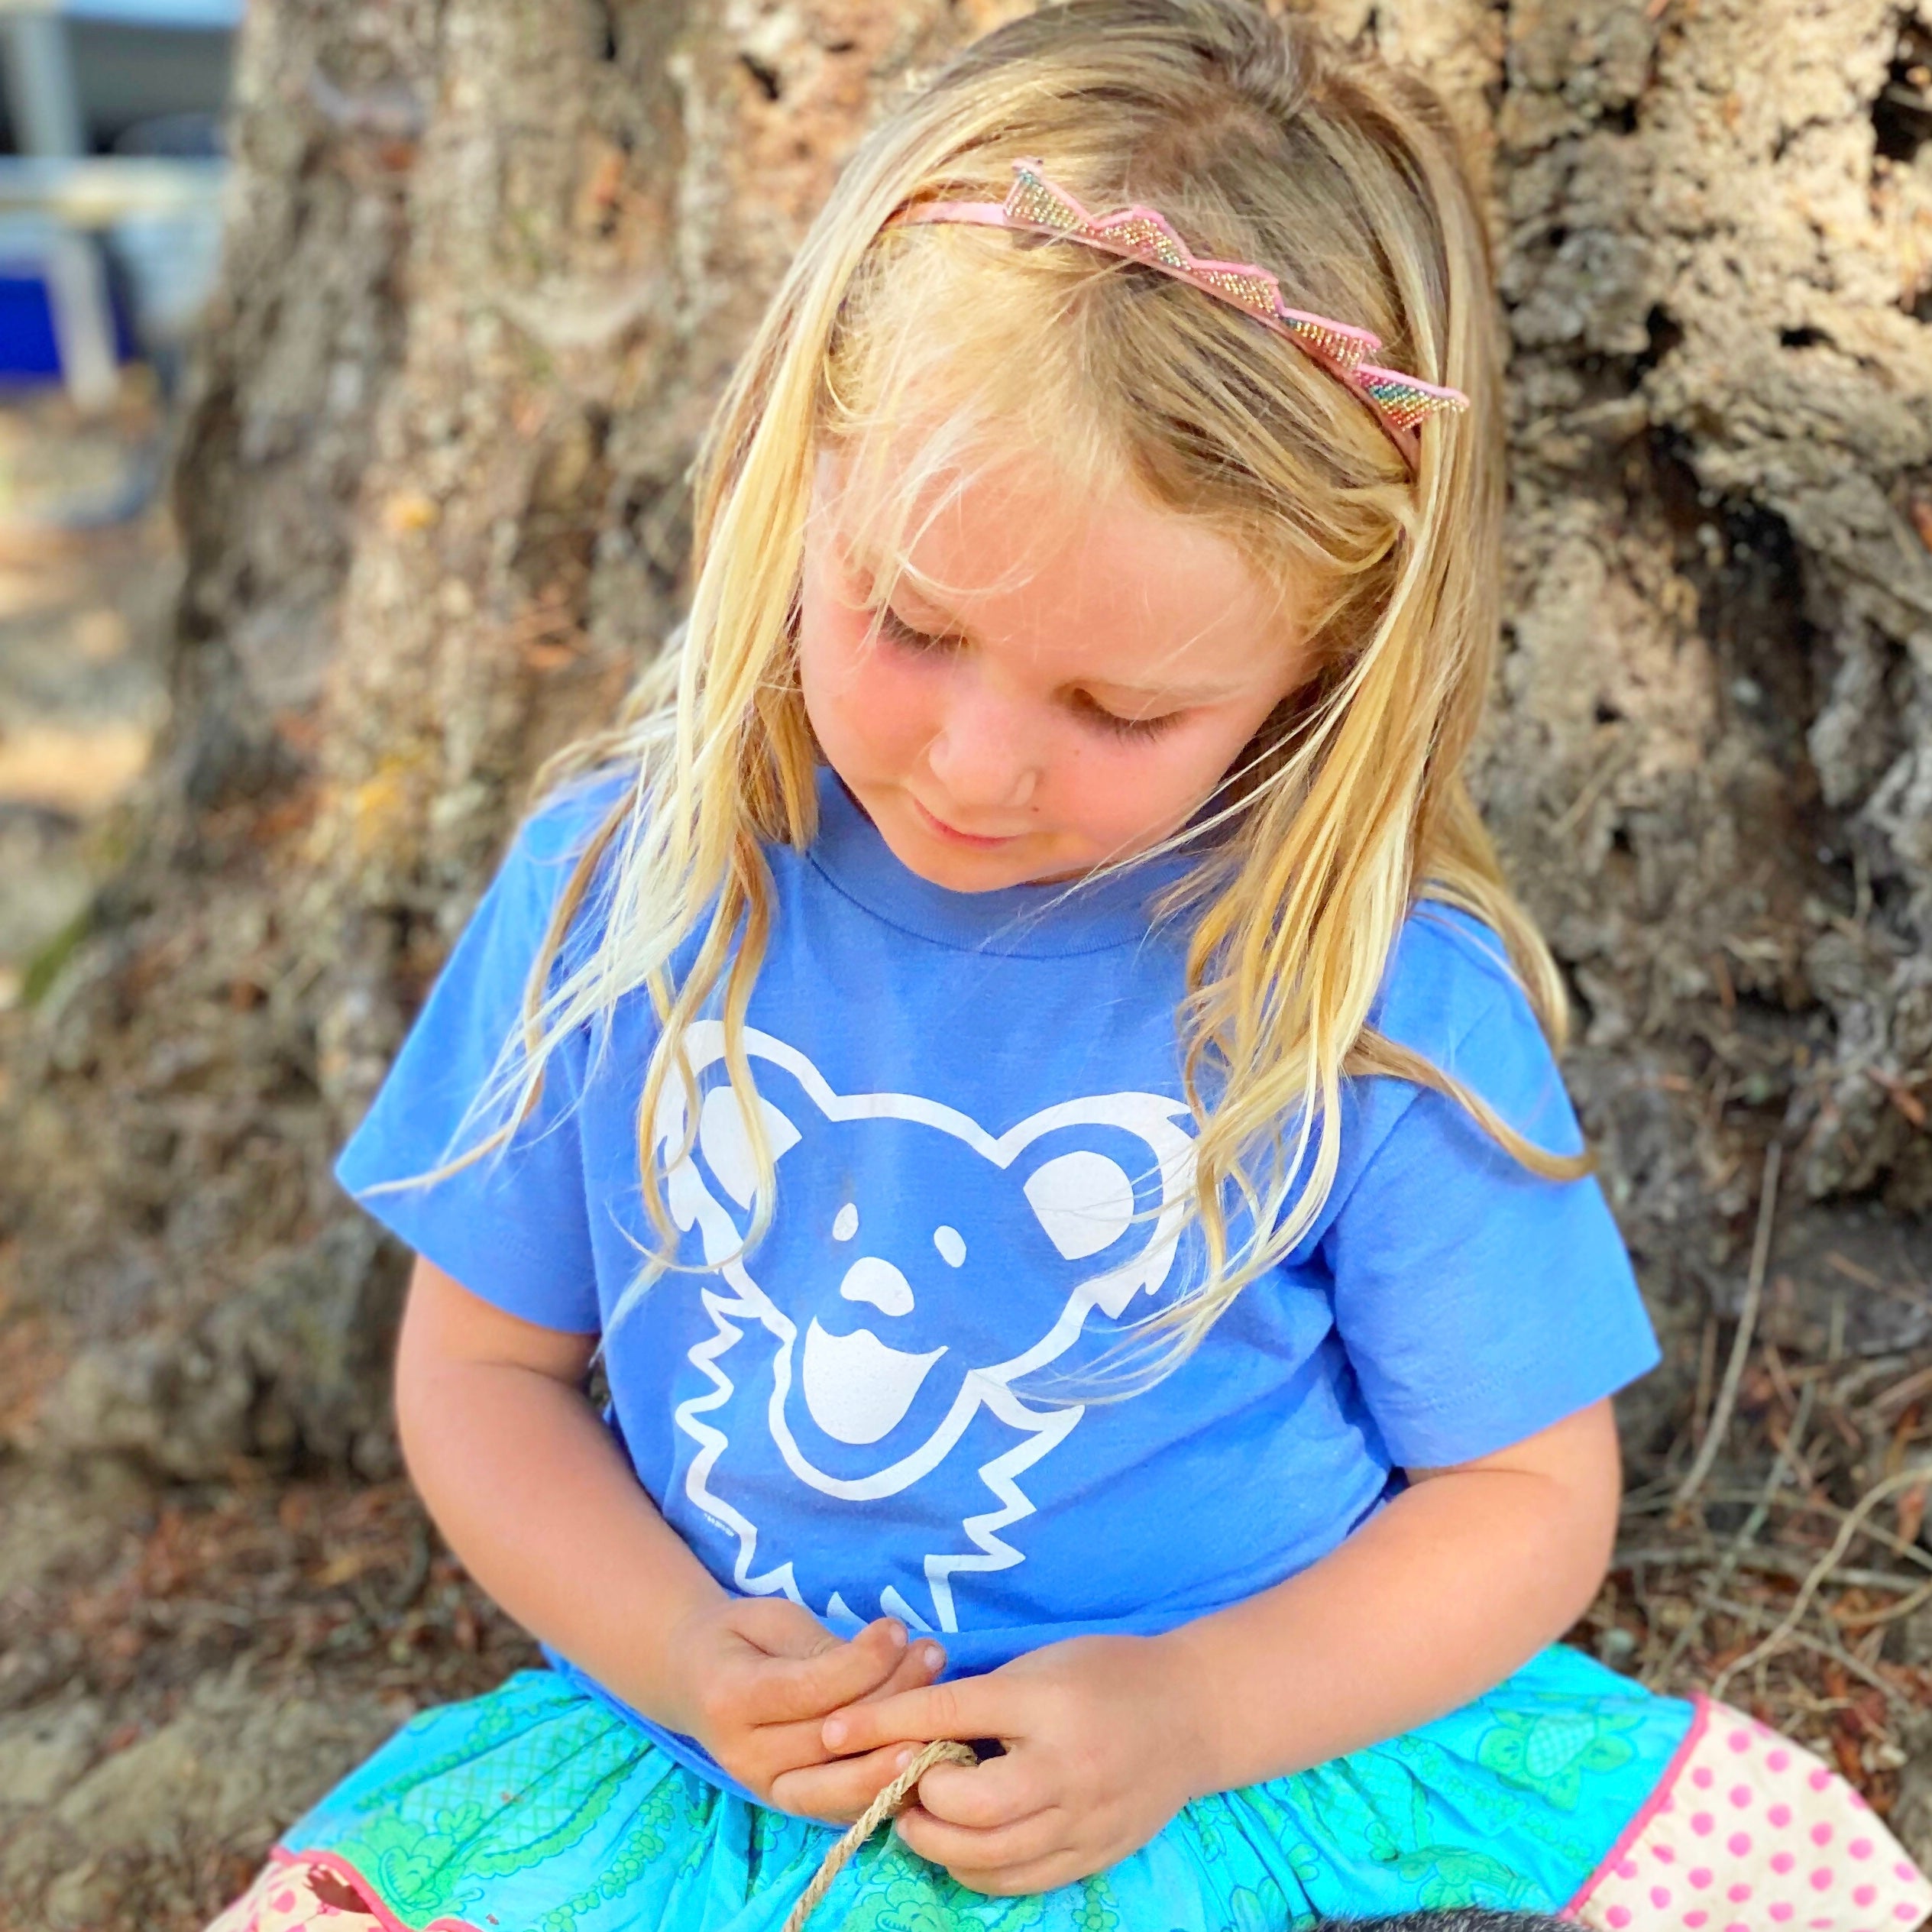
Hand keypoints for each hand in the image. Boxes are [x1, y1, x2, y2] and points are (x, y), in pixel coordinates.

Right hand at [658, 1597, 945, 1821]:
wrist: (694, 1682)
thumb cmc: (738, 1639)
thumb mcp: (770, 1620)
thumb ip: (820, 1645)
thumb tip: (883, 1658)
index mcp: (732, 1700)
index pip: (809, 1690)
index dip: (862, 1663)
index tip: (897, 1629)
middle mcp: (747, 1757)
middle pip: (834, 1738)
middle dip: (892, 1697)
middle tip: (932, 1654)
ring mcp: (769, 1791)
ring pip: (846, 1783)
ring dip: (901, 1744)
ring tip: (938, 1700)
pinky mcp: (793, 1807)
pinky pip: (850, 1805)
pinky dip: (891, 1781)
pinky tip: (925, 1746)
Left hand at [772, 1634, 1214, 1893]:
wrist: (1193, 1713)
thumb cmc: (1107, 1672)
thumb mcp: (1041, 1664)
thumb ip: (980, 1699)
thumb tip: (905, 1729)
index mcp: (1045, 1702)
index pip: (946, 1715)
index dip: (881, 1723)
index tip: (829, 1731)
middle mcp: (1064, 1766)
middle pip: (962, 1805)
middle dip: (914, 1798)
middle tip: (897, 1782)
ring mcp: (1082, 1820)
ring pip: (983, 1855)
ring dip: (936, 1839)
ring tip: (922, 1815)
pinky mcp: (1091, 1856)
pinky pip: (1016, 1881)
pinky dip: (975, 1868)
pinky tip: (963, 1843)